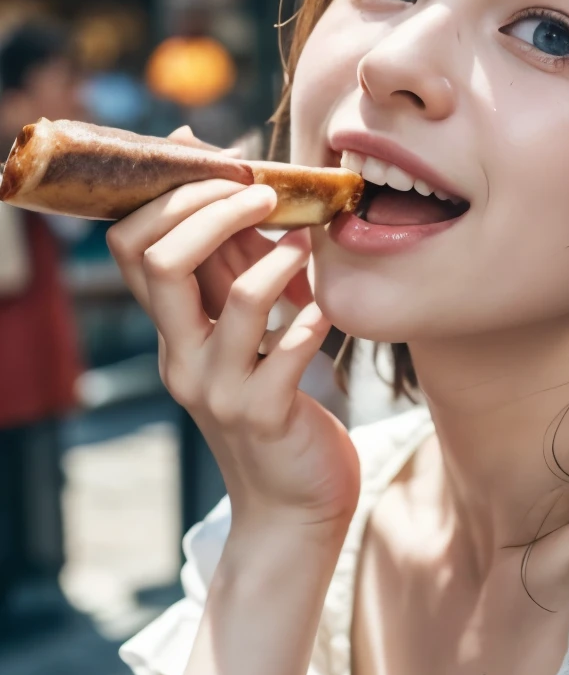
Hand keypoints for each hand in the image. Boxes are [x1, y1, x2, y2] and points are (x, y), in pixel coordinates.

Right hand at [107, 175, 358, 534]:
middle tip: (265, 192)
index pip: (131, 244)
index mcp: (170, 330)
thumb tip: (223, 179)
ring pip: (239, 301)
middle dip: (212, 210)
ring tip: (309, 241)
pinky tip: (330, 308)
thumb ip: (233, 265)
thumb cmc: (276, 404)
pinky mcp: (265, 416)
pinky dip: (314, 319)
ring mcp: (219, 390)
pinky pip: (290, 351)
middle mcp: (181, 357)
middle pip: (161, 260)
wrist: (294, 505)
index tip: (224, 169)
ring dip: (280, 258)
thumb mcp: (245, 332)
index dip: (171, 195)